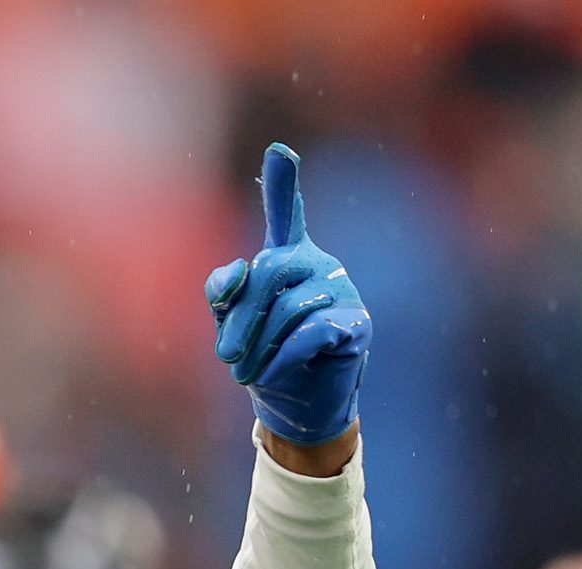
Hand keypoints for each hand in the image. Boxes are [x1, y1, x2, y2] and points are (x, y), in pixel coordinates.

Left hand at [206, 143, 371, 452]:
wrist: (295, 405)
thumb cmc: (261, 357)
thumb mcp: (231, 325)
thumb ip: (223, 295)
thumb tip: (234, 275)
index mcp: (285, 258)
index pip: (286, 216)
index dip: (283, 184)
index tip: (279, 151)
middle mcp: (317, 264)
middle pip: (270, 270)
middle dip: (241, 317)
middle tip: (224, 357)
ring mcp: (341, 290)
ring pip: (289, 307)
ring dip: (259, 347)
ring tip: (247, 374)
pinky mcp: (358, 322)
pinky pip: (312, 331)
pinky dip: (283, 356)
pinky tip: (272, 373)